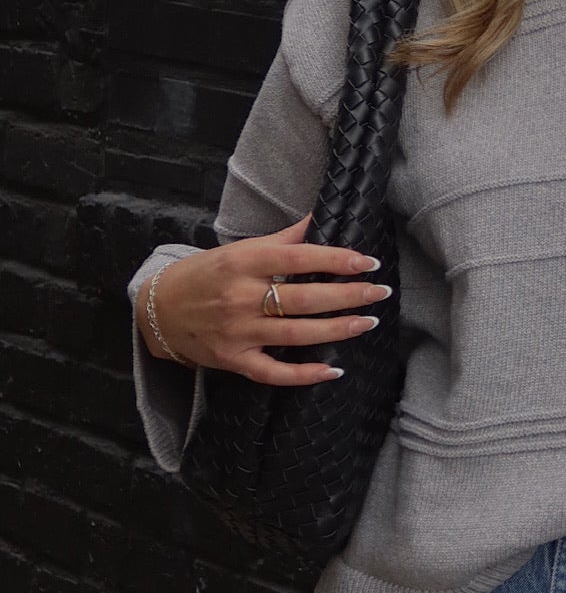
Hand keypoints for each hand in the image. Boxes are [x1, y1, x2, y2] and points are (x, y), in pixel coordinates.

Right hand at [135, 215, 393, 387]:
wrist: (158, 309)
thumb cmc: (206, 274)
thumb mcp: (240, 249)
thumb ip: (283, 239)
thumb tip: (320, 218)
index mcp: (244, 262)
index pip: (299, 259)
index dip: (336, 260)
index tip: (368, 262)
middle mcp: (242, 297)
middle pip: (304, 298)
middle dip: (347, 295)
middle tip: (379, 292)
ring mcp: (238, 332)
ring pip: (296, 334)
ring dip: (337, 329)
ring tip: (369, 321)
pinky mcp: (233, 360)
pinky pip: (274, 372)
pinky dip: (304, 374)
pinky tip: (334, 371)